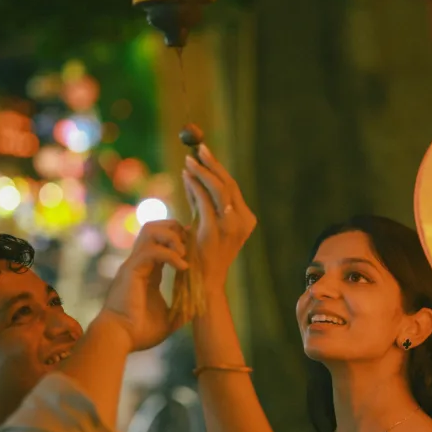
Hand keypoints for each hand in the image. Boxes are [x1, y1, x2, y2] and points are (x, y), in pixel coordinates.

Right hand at [102, 220, 188, 351]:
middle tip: (188, 246)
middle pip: (153, 228)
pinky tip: (182, 267)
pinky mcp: (131, 270)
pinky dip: (170, 255)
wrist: (119, 339)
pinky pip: (152, 251)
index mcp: (147, 272)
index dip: (178, 240)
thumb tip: (197, 310)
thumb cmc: (139, 333)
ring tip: (184, 254)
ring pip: (150, 231)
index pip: (161, 244)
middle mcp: (139, 263)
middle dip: (173, 229)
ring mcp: (134, 264)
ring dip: (172, 237)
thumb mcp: (167, 320)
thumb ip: (180, 311)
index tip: (193, 246)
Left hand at [182, 144, 256, 291]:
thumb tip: (191, 174)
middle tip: (198, 148)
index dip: (218, 168)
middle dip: (212, 164)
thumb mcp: (203, 222)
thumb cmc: (201, 254)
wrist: (202, 282)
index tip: (204, 153)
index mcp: (245, 220)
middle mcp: (243, 222)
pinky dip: (195, 185)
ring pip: (219, 189)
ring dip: (204, 171)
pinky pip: (204, 201)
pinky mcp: (214, 231)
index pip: (232, 187)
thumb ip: (199, 200)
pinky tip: (186, 175)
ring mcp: (230, 227)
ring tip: (190, 159)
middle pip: (229, 184)